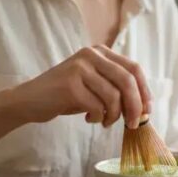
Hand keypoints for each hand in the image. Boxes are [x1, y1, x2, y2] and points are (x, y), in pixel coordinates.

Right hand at [10, 45, 151, 127]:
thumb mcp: (94, 84)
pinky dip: (97, 118)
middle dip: (135, 107)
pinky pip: (97, 107)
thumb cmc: (66, 95)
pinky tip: (89, 118)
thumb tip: (145, 108)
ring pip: (113, 96)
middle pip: (127, 81)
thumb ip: (116, 88)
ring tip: (104, 121)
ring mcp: (79, 68)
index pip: (134, 68)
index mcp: (100, 51)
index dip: (145, 91)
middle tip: (133, 124)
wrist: (30, 100)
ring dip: (113, 116)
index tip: (148, 111)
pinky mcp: (70, 86)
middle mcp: (91, 55)